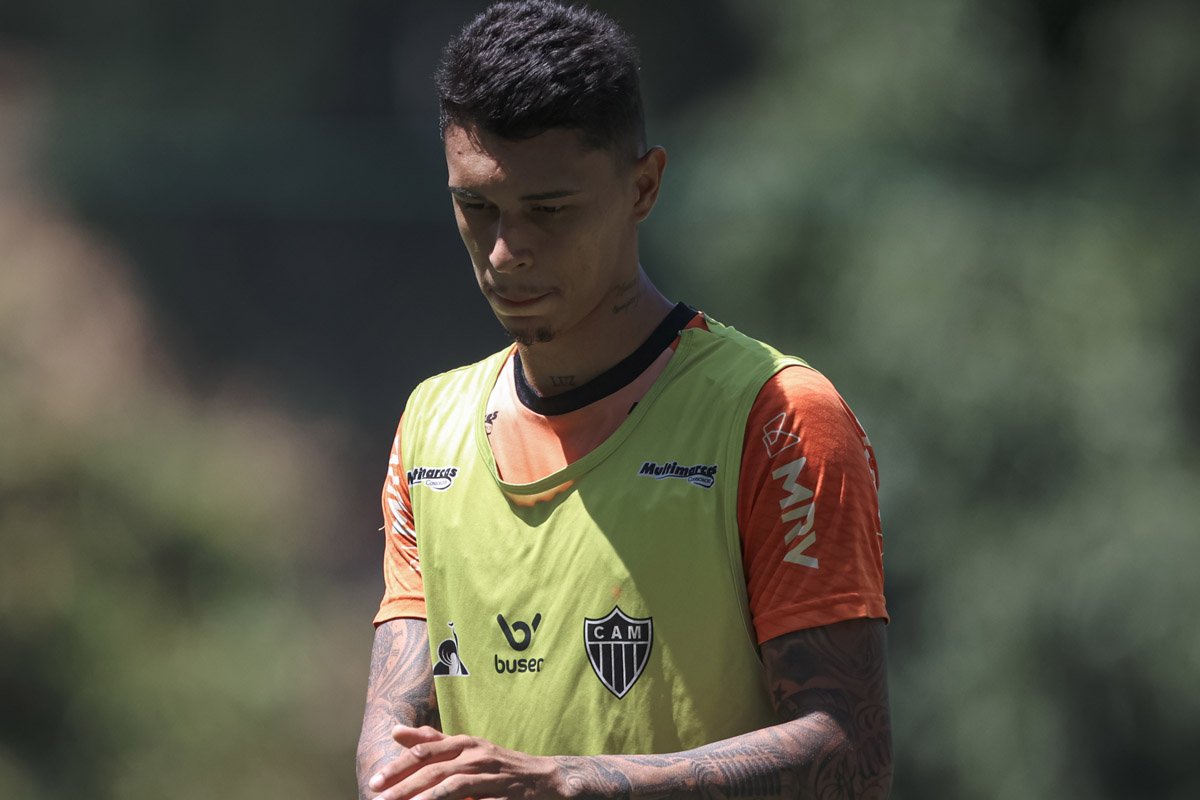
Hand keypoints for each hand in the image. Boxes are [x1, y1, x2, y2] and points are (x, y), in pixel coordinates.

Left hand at [367, 725, 563, 799]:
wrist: (545, 777)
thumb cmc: (500, 764)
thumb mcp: (467, 749)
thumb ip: (433, 742)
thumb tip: (396, 732)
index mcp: (465, 742)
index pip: (426, 750)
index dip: (399, 765)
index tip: (376, 781)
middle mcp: (476, 754)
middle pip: (434, 768)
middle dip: (404, 784)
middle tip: (379, 798)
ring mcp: (491, 773)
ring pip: (453, 783)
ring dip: (425, 795)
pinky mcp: (503, 792)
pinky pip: (477, 799)